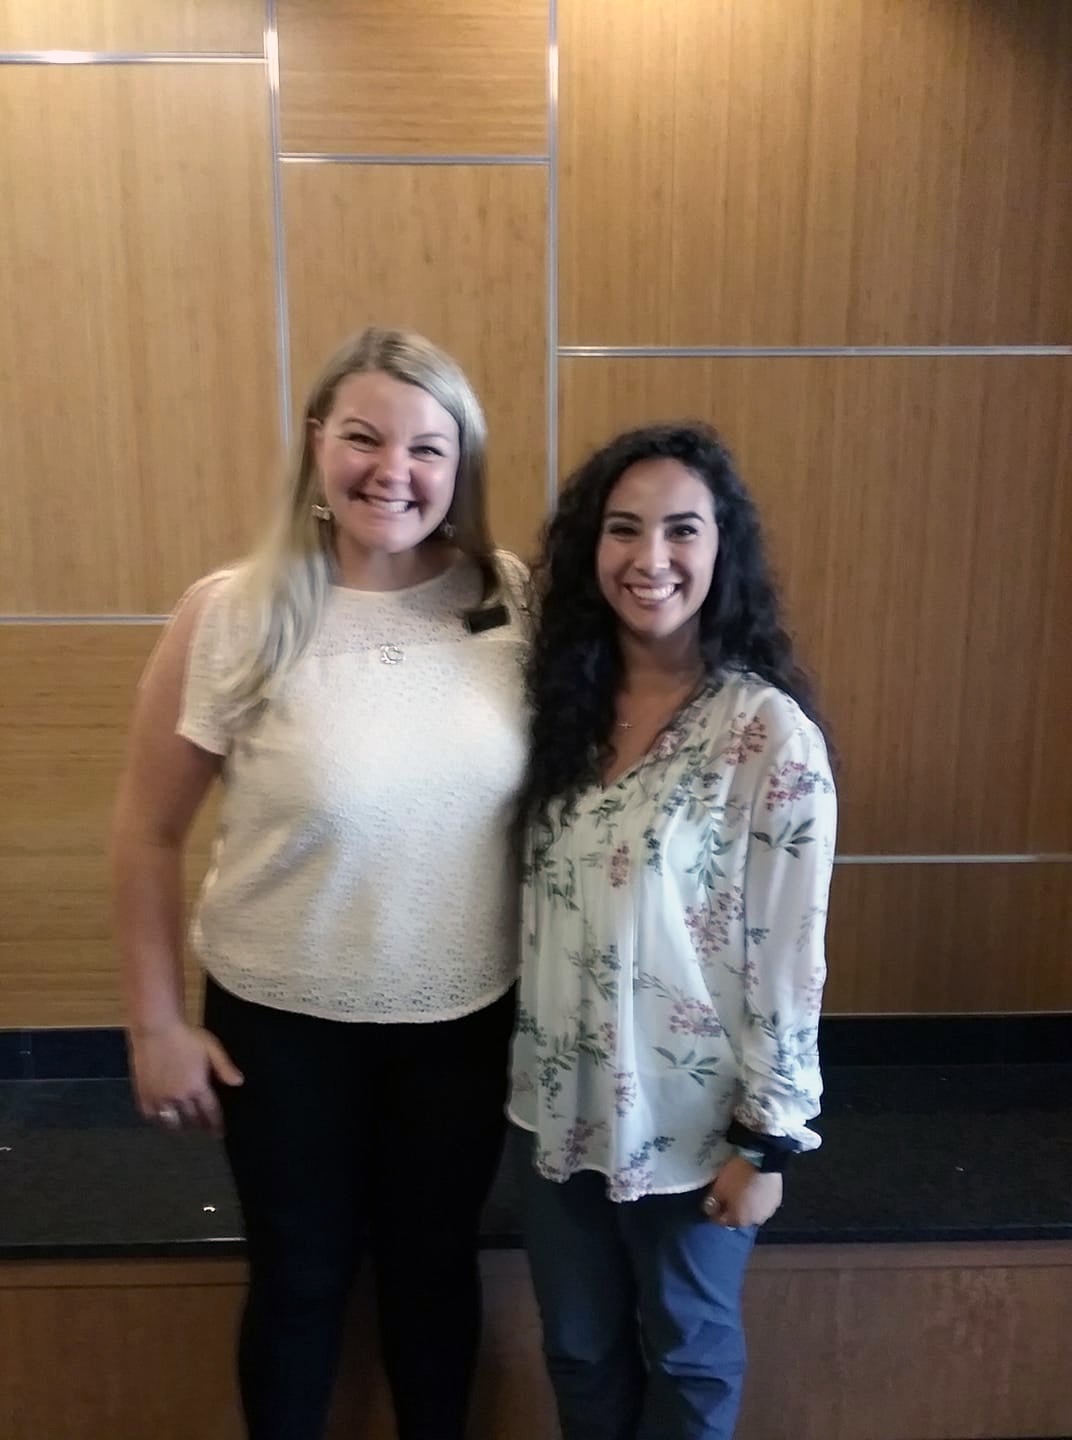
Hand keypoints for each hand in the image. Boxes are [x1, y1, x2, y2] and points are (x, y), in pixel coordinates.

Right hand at [128, 1022, 242, 1137]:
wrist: (156, 1028)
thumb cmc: (186, 1035)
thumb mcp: (211, 1047)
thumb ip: (224, 1067)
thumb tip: (238, 1082)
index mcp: (197, 1087)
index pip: (210, 1113)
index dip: (216, 1125)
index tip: (219, 1133)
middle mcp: (179, 1097)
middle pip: (192, 1119)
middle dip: (199, 1125)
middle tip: (203, 1129)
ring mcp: (160, 1097)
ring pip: (171, 1121)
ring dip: (180, 1125)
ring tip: (184, 1126)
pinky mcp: (143, 1094)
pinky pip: (151, 1115)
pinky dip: (158, 1118)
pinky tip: (162, 1116)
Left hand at [702, 1156, 782, 1227]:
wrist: (763, 1161)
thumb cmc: (738, 1176)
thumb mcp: (719, 1188)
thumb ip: (712, 1202)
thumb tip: (709, 1210)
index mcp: (739, 1221)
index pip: (722, 1221)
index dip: (714, 1212)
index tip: (711, 1203)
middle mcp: (755, 1221)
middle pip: (739, 1217)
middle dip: (732, 1208)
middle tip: (727, 1195)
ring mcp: (768, 1211)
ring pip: (752, 1210)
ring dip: (746, 1204)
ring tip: (741, 1190)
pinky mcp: (777, 1200)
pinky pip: (763, 1202)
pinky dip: (757, 1197)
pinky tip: (753, 1187)